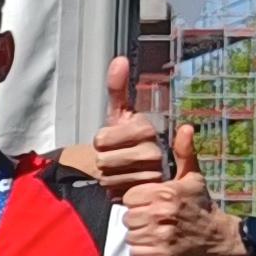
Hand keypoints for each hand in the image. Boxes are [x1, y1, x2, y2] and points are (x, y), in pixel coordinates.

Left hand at [66, 49, 166, 190]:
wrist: (147, 171)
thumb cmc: (129, 138)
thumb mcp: (123, 114)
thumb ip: (118, 89)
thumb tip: (119, 59)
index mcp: (146, 128)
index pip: (102, 138)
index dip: (100, 141)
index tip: (110, 140)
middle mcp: (154, 151)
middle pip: (103, 160)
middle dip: (104, 160)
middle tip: (115, 157)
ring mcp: (153, 176)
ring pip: (108, 178)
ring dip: (108, 176)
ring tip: (121, 169)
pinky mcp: (148, 196)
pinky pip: (115, 194)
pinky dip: (115, 191)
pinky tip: (124, 184)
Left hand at [121, 124, 244, 255]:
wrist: (219, 240)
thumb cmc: (200, 205)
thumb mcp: (193, 177)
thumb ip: (184, 153)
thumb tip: (186, 127)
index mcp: (165, 193)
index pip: (130, 197)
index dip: (139, 201)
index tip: (152, 203)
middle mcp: (161, 214)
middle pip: (128, 217)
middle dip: (139, 218)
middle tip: (156, 219)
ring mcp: (160, 236)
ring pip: (131, 234)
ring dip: (140, 235)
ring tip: (158, 231)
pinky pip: (136, 251)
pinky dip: (144, 250)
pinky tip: (158, 244)